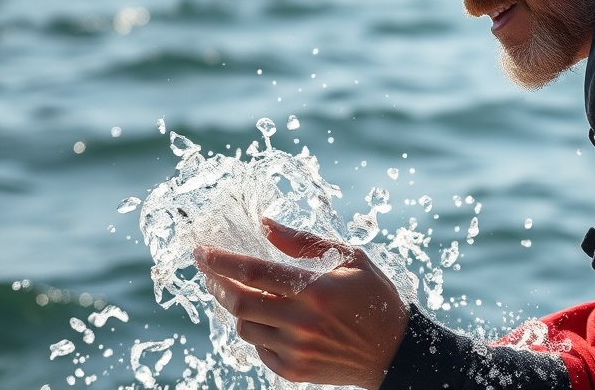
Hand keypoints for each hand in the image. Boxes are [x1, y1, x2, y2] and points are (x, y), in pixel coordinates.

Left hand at [194, 217, 409, 388]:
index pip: (253, 271)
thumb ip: (306, 242)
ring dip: (235, 306)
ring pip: (244, 327)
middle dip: (216, 282)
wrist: (394, 351)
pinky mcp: (294, 370)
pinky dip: (255, 330)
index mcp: (316, 289)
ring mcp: (296, 349)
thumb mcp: (351, 258)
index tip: (201, 250)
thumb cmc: (374, 296)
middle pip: (239, 301)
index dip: (220, 260)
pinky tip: (264, 317)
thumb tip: (267, 225)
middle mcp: (302, 322)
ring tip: (241, 291)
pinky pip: (258, 349)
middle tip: (210, 270)